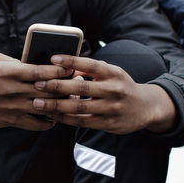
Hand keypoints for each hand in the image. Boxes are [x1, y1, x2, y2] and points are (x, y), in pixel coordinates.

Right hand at [0, 50, 72, 130]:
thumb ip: (11, 59)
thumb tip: (31, 63)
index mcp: (9, 72)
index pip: (41, 71)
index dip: (59, 70)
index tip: (71, 68)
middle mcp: (13, 90)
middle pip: (47, 90)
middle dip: (65, 88)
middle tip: (77, 85)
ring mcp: (12, 106)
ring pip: (44, 108)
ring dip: (60, 106)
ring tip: (71, 102)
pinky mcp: (10, 120)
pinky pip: (35, 124)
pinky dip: (47, 123)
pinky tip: (53, 119)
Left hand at [31, 54, 176, 133]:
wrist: (146, 107)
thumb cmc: (122, 86)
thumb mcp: (113, 73)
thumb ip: (92, 70)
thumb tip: (65, 66)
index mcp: (113, 73)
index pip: (90, 65)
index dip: (71, 61)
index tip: (52, 59)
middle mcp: (113, 90)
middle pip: (81, 87)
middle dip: (57, 86)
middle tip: (37, 84)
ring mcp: (111, 108)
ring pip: (79, 107)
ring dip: (56, 106)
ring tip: (38, 103)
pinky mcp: (108, 124)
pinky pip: (82, 122)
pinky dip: (66, 119)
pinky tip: (53, 115)